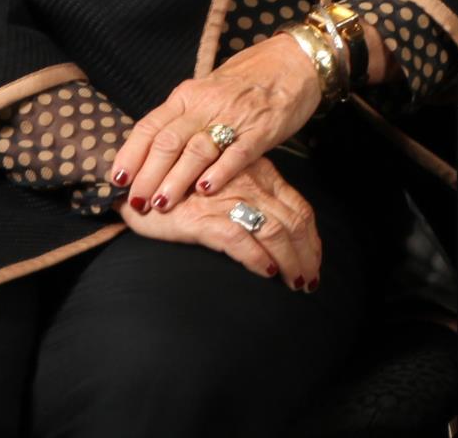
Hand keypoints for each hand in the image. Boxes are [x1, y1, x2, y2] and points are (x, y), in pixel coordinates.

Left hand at [110, 32, 324, 213]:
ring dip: (176, 180)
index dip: (130, 155)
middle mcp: (207, 104)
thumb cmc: (248, 78)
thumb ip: (182, 116)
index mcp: (188, 95)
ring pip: (197, 150)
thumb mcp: (207, 90)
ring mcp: (235, 116)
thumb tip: (150, 150)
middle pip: (168, 142)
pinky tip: (205, 191)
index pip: (150, 126)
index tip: (116, 181)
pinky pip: (237, 153)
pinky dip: (219, 173)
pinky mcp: (263, 129)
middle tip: (137, 203)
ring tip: (163, 204)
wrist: (295, 60)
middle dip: (148, 176)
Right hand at [120, 154, 323, 290]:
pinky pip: (240, 239)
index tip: (315, 259)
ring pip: (274, 231)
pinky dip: (258, 257)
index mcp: (262, 175)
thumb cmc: (187, 186)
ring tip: (295, 282)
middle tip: (310, 279)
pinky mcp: (202, 219)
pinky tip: (266, 272)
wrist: (141, 182)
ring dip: (290, 260)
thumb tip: (280, 229)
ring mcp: (228, 201)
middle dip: (307, 254)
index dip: (312, 237)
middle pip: (294, 222)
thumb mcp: (230, 184)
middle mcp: (251, 185)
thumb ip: (255, 197)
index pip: (300, 207)